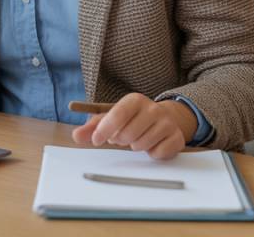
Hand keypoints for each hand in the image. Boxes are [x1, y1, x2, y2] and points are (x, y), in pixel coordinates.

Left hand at [71, 93, 196, 160]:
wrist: (166, 118)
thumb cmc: (133, 119)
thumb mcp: (112, 119)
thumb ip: (93, 127)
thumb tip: (76, 136)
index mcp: (135, 100)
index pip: (117, 115)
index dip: (104, 130)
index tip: (96, 141)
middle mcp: (153, 109)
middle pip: (128, 134)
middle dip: (120, 140)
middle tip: (122, 137)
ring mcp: (167, 123)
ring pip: (141, 146)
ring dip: (135, 147)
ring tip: (138, 138)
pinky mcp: (177, 138)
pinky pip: (157, 153)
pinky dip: (151, 153)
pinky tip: (153, 144)